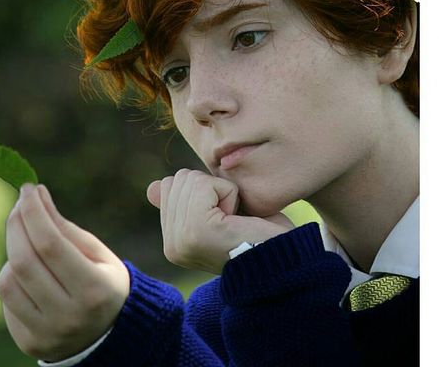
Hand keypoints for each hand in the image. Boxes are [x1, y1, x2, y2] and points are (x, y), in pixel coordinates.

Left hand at [0, 183, 129, 361]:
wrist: (107, 335)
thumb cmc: (102, 281)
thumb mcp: (97, 252)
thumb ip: (65, 227)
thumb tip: (36, 195)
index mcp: (94, 289)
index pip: (50, 243)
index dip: (34, 212)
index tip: (29, 189)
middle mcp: (69, 316)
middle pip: (25, 261)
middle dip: (17, 224)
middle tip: (21, 204)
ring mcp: (47, 334)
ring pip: (8, 281)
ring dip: (14, 252)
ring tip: (29, 242)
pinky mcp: (29, 343)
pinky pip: (6, 300)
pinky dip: (13, 277)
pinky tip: (29, 271)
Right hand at [146, 169, 294, 273]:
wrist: (286, 260)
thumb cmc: (260, 237)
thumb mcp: (218, 213)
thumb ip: (185, 201)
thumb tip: (152, 187)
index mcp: (173, 243)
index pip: (169, 186)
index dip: (203, 190)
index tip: (224, 219)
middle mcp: (171, 245)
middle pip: (178, 179)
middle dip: (211, 189)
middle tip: (233, 220)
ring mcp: (180, 239)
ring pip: (191, 179)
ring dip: (221, 192)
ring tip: (236, 221)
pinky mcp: (195, 230)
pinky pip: (204, 184)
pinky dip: (228, 192)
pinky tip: (238, 219)